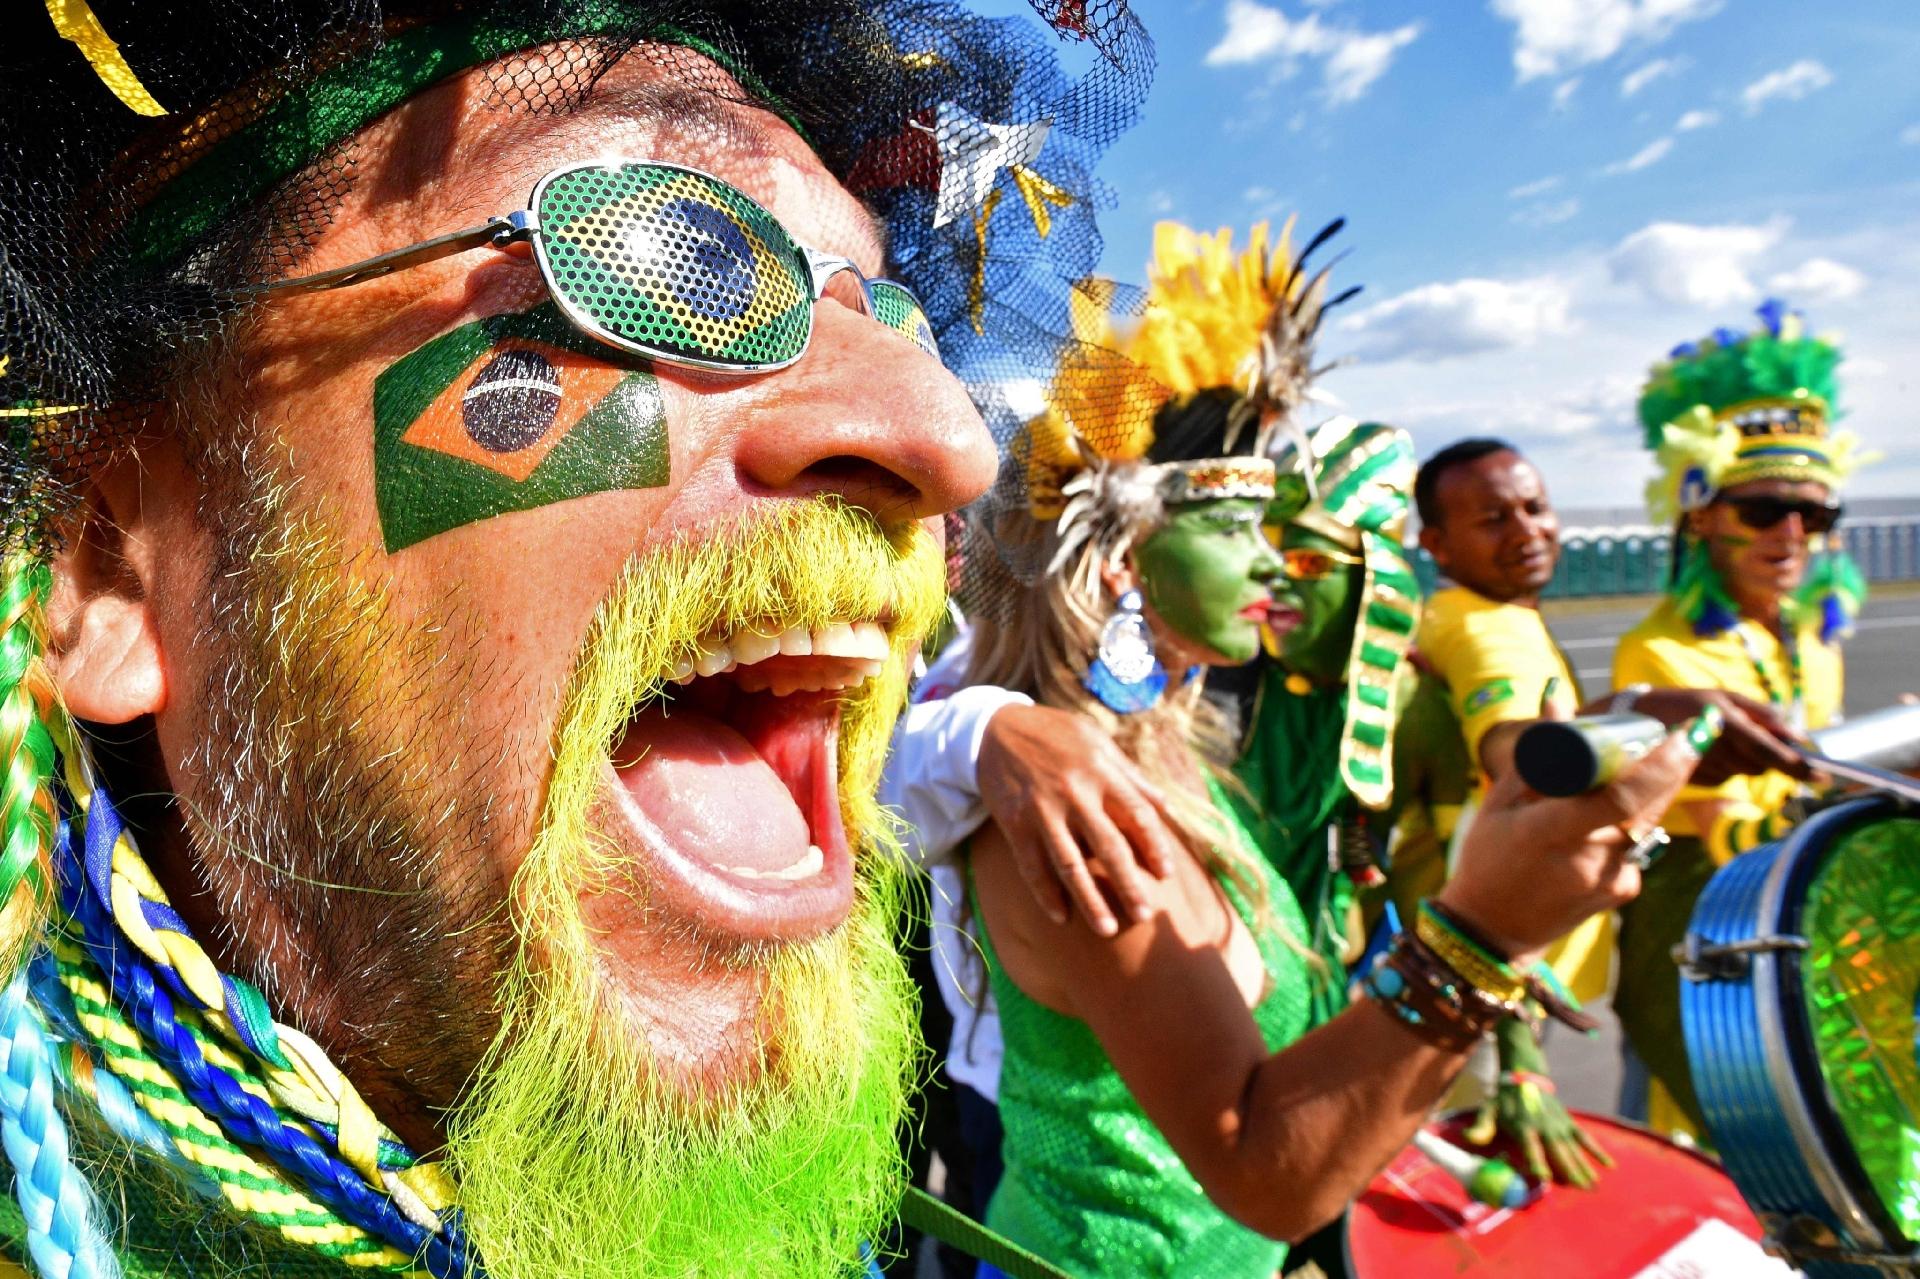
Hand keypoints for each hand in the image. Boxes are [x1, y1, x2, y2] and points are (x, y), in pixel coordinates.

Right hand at [976, 703, 1181, 935]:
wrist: (995, 729)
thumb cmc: (1055, 735)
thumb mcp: (1097, 742)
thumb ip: (1131, 775)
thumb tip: (1165, 808)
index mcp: (1102, 772)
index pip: (1138, 815)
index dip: (1156, 847)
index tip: (1167, 875)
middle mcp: (1076, 794)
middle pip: (1109, 848)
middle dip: (1129, 885)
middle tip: (1145, 916)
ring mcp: (1044, 811)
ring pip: (1071, 865)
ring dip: (1090, 901)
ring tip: (1107, 930)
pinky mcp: (1016, 824)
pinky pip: (1032, 867)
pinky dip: (1045, 894)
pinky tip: (1060, 917)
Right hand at [1436, 714, 1702, 962]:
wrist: (1495, 931)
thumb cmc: (1488, 858)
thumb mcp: (1499, 802)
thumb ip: (1536, 752)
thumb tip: (1558, 696)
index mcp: (1549, 833)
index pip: (1621, 796)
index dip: (1661, 764)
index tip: (1686, 732)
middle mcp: (1589, 859)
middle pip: (1650, 803)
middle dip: (1678, 764)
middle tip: (1694, 728)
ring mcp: (1612, 879)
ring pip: (1649, 820)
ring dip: (1658, 787)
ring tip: (1661, 756)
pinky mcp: (1625, 890)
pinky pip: (1640, 842)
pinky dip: (1632, 818)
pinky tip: (1612, 812)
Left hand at [1464, 1018, 1612, 1187]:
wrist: (1524, 1074)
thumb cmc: (1503, 1099)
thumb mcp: (1488, 1110)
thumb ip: (1481, 1126)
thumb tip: (1469, 1138)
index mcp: (1523, 1126)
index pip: (1531, 1147)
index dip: (1537, 1161)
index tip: (1544, 1177)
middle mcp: (1544, 1127)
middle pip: (1557, 1152)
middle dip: (1568, 1170)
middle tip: (1579, 1190)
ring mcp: (1558, 1124)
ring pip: (1573, 1148)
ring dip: (1584, 1166)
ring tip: (1593, 1185)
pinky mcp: (1568, 1121)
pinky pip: (1584, 1138)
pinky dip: (1596, 1150)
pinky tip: (1609, 1165)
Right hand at [1625, 688, 1809, 786]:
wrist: (1635, 717)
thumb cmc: (1687, 703)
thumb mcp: (1725, 698)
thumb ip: (1765, 716)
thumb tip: (1799, 738)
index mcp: (1725, 721)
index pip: (1769, 750)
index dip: (1798, 765)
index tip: (1823, 777)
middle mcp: (1713, 745)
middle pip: (1760, 766)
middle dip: (1763, 756)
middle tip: (1744, 737)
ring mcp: (1702, 765)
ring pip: (1742, 772)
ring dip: (1740, 760)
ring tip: (1717, 739)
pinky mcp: (1693, 779)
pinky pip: (1724, 778)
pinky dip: (1722, 767)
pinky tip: (1704, 751)